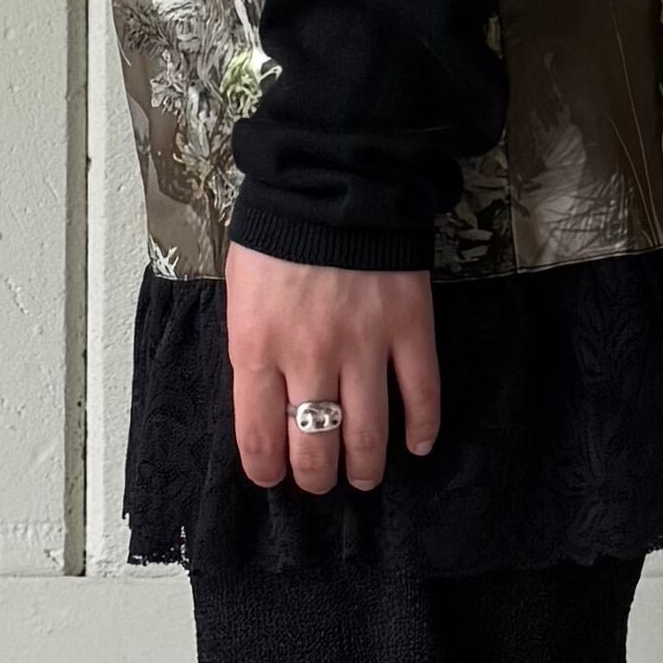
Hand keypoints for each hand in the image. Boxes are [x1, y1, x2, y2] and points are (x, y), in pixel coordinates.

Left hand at [225, 247, 441, 493]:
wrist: (334, 179)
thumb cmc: (277, 232)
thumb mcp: (241, 290)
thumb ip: (251, 345)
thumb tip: (264, 397)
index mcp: (258, 346)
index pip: (259, 436)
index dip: (267, 470)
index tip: (274, 478)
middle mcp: (309, 356)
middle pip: (314, 446)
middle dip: (316, 477)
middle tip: (320, 482)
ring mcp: (364, 346)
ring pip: (367, 433)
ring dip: (365, 467)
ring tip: (364, 478)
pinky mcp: (409, 329)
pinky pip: (421, 394)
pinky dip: (422, 428)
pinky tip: (416, 446)